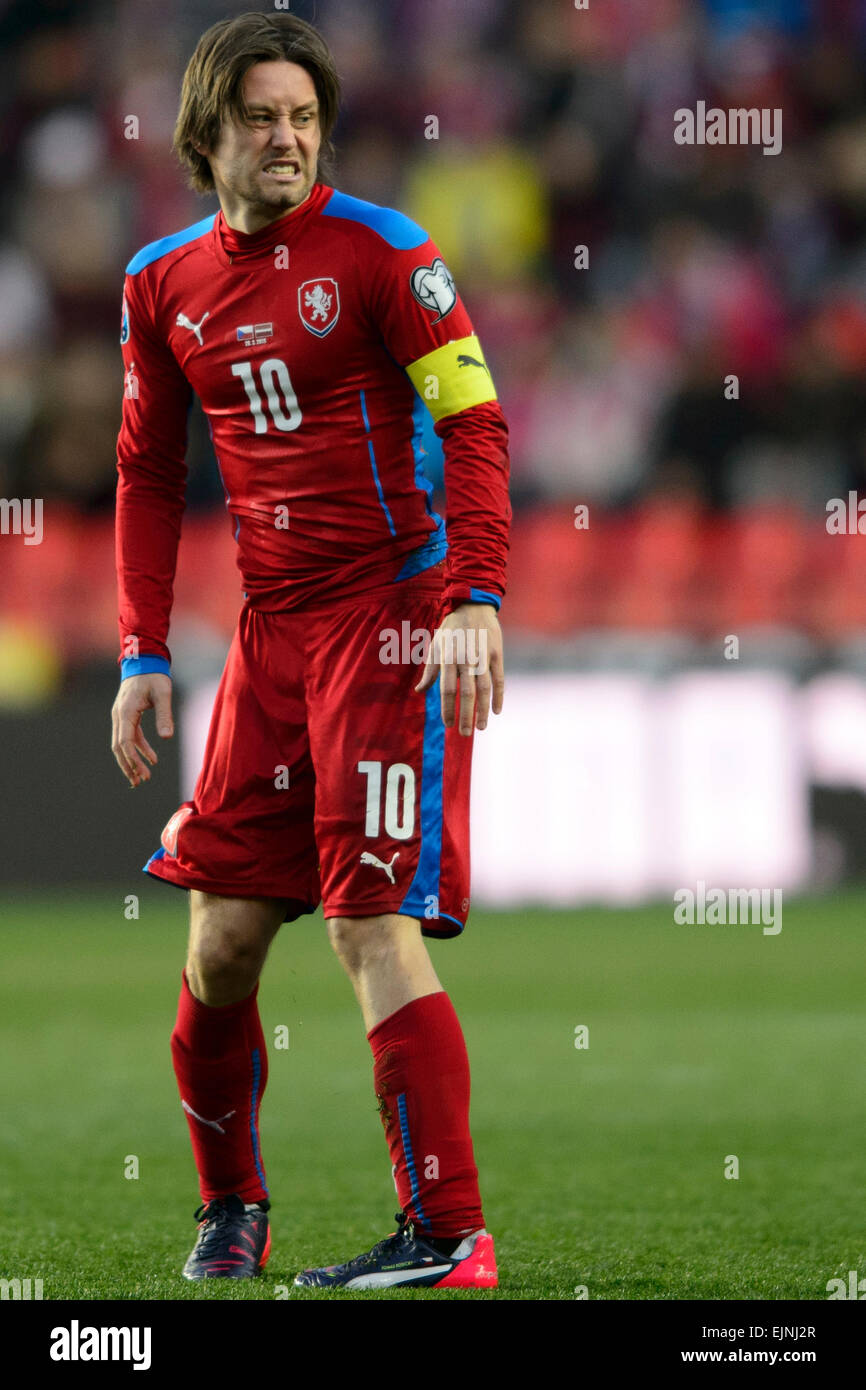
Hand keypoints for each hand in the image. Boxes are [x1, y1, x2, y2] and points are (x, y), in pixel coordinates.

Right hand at [111, 672, 173, 786]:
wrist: (144, 661)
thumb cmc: (154, 676)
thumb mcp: (163, 694)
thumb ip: (164, 715)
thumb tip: (166, 738)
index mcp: (126, 711)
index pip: (125, 741)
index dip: (133, 759)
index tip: (144, 772)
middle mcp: (118, 715)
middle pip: (119, 747)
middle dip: (129, 766)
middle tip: (140, 782)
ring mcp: (120, 716)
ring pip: (121, 744)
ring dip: (131, 761)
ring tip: (142, 778)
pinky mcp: (126, 716)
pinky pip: (129, 737)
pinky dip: (138, 749)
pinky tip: (150, 759)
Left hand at [414, 603, 504, 735]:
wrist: (473, 605)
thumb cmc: (451, 629)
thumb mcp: (436, 646)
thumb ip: (430, 671)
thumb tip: (419, 691)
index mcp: (448, 658)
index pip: (447, 689)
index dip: (448, 708)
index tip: (448, 725)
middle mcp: (466, 658)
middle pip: (467, 693)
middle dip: (466, 715)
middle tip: (464, 734)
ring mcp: (483, 656)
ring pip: (485, 689)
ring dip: (483, 710)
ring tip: (481, 727)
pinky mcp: (496, 654)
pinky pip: (499, 679)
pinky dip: (499, 696)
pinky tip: (496, 711)